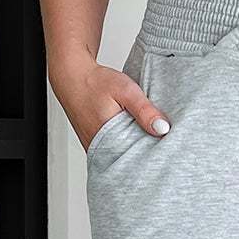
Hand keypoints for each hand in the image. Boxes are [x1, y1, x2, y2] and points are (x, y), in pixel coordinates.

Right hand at [56, 57, 170, 151]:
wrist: (71, 77)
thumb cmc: (96, 82)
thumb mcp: (126, 91)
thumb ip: (144, 110)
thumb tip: (163, 129)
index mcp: (109, 139)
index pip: (137, 158)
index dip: (153, 155)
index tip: (167, 150)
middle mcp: (99, 147)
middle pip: (129, 160)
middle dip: (145, 155)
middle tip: (161, 145)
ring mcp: (95, 148)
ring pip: (121, 156)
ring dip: (134, 150)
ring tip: (148, 140)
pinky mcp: (94, 144)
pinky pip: (112, 151)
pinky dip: (123, 145)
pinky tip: (133, 136)